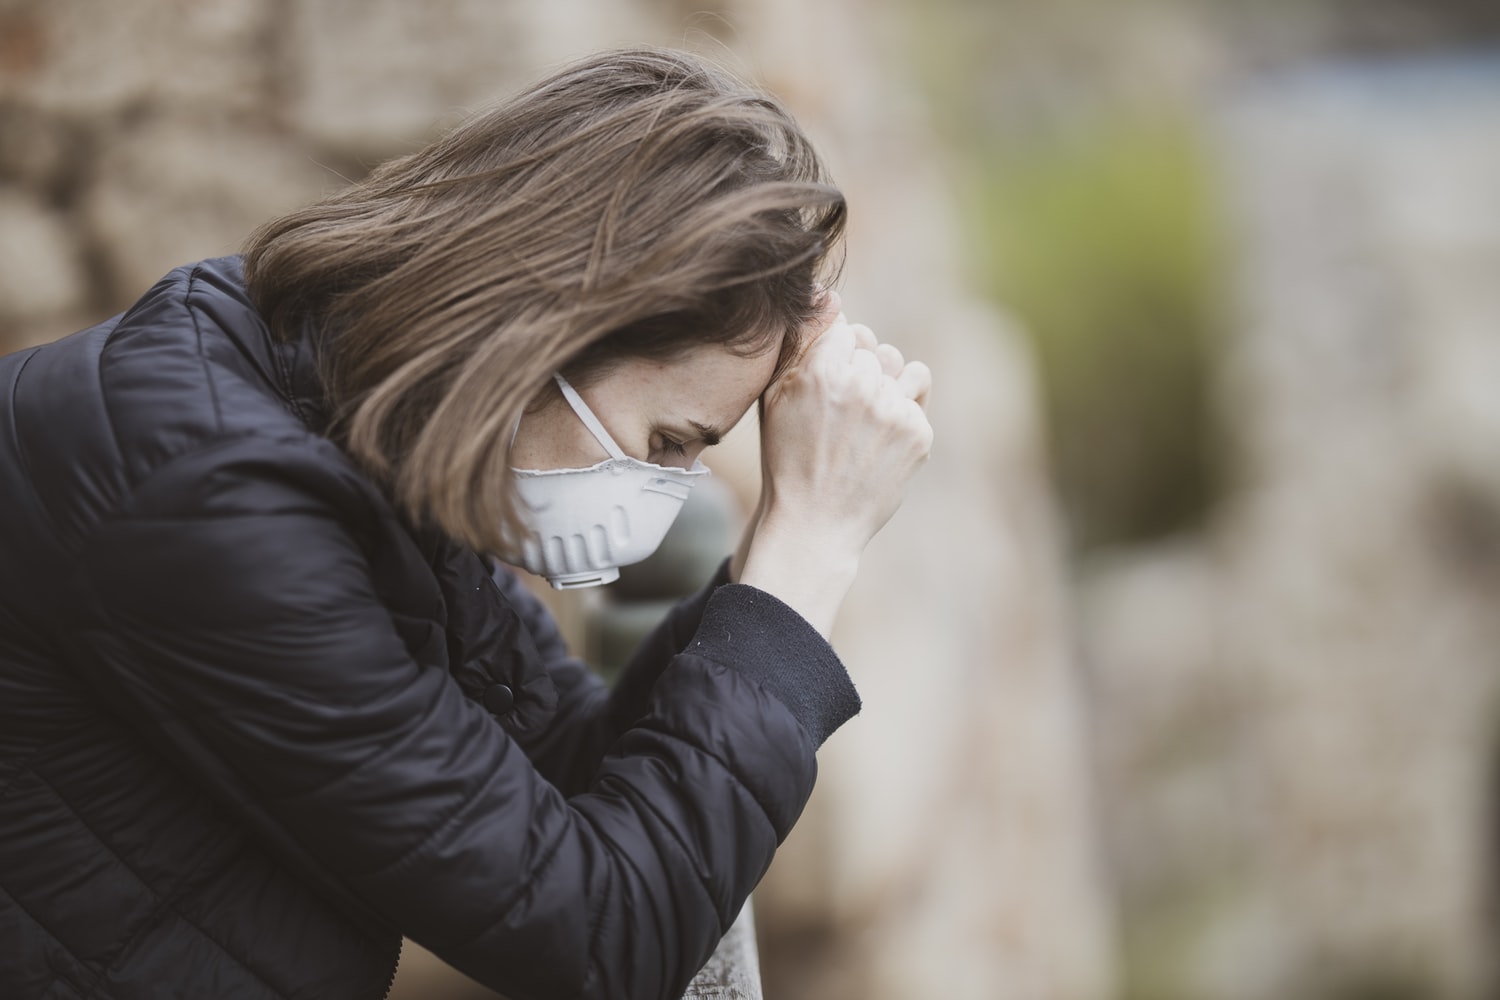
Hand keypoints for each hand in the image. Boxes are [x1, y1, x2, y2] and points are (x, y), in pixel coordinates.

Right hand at [735, 296, 931, 635]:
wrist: (815, 524)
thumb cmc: (787, 459)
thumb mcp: (775, 398)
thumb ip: (801, 342)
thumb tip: (832, 296)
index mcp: (822, 371)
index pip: (845, 329)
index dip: (834, 357)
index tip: (824, 389)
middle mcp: (862, 386)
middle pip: (873, 349)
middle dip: (859, 373)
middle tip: (839, 417)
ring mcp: (894, 411)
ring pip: (901, 369)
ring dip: (886, 387)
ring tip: (862, 424)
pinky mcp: (919, 434)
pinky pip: (918, 397)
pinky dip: (902, 415)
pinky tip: (877, 442)